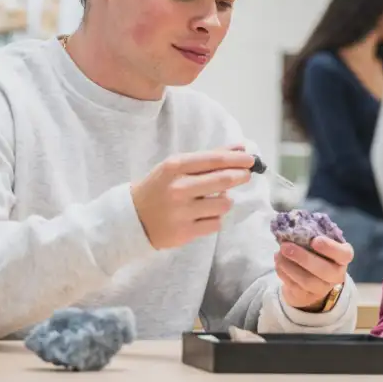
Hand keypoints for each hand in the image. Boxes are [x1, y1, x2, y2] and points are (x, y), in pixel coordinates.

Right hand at [132, 149, 254, 249]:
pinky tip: (204, 215)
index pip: (214, 160)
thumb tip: (241, 149)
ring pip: (224, 204)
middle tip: (246, 175)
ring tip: (215, 199)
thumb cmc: (159, 188)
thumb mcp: (176, 167)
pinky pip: (216, 223)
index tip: (251, 159)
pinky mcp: (185, 232)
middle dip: (240, 176)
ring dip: (225, 200)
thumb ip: (207, 158)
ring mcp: (182, 212)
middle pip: (223, 181)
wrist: (131, 219)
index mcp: (174, 167)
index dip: (237, 159)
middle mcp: (178, 188)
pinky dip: (215, 218)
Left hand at [276, 237, 352, 310]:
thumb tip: (294, 226)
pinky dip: (283, 273)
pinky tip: (278, 262)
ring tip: (278, 254)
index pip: (344, 254)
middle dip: (303, 257)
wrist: (311, 279)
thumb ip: (312, 234)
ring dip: (289, 266)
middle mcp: (336, 275)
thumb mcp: (319, 242)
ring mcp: (322, 288)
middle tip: (286, 246)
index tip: (315, 240)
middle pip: (324, 270)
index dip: (330, 248)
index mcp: (342, 258)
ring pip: (307, 280)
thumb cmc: (316, 254)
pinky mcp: (306, 296)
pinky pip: (294, 286)